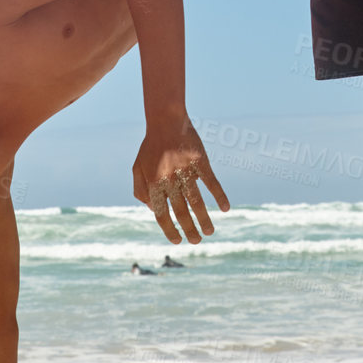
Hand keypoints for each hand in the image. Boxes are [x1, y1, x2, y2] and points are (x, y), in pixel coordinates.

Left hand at [132, 117, 229, 244]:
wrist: (165, 120)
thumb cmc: (151, 147)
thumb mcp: (137, 168)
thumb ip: (140, 190)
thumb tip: (151, 210)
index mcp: (153, 183)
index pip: (161, 214)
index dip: (169, 229)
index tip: (178, 241)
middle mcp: (169, 180)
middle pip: (180, 211)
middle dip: (189, 229)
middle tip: (197, 241)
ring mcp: (186, 171)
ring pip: (196, 201)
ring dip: (204, 219)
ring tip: (210, 232)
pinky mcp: (200, 162)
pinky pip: (212, 182)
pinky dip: (219, 196)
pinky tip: (225, 208)